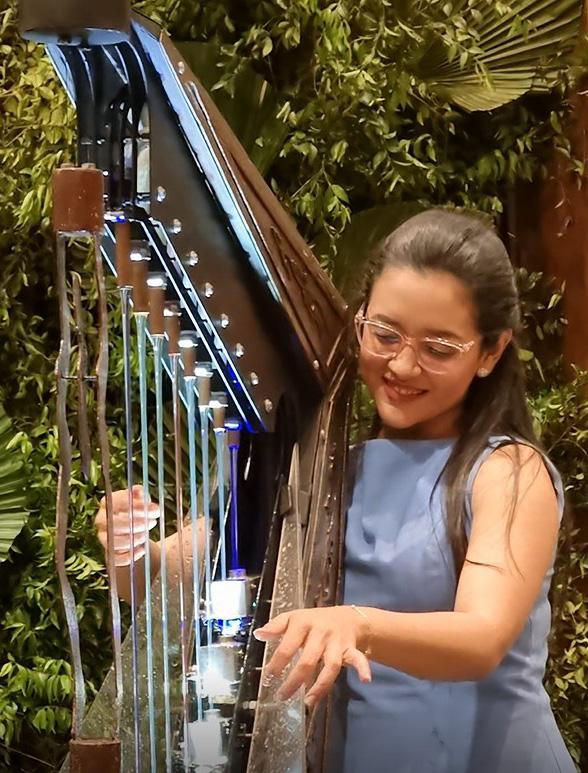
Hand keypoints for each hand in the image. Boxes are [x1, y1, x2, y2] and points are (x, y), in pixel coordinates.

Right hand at [95, 485, 159, 566]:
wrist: (136, 532)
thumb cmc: (138, 512)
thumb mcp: (141, 501)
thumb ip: (140, 494)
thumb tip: (139, 491)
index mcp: (107, 503)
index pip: (111, 501)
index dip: (130, 504)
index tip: (148, 507)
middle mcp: (102, 520)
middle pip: (112, 523)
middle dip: (135, 524)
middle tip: (151, 523)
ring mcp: (104, 538)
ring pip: (113, 542)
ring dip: (133, 539)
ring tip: (146, 535)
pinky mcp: (109, 554)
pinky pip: (116, 559)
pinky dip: (130, 556)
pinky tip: (141, 549)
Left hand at [253, 606, 371, 707]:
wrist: (348, 617)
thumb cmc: (314, 621)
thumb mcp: (294, 617)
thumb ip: (276, 626)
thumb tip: (258, 635)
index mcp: (303, 623)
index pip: (288, 646)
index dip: (277, 663)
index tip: (268, 678)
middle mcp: (320, 633)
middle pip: (308, 659)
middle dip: (295, 680)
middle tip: (282, 696)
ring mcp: (337, 642)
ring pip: (331, 665)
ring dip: (321, 685)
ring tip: (308, 702)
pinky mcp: (350, 649)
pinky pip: (358, 659)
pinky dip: (363, 668)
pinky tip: (366, 680)